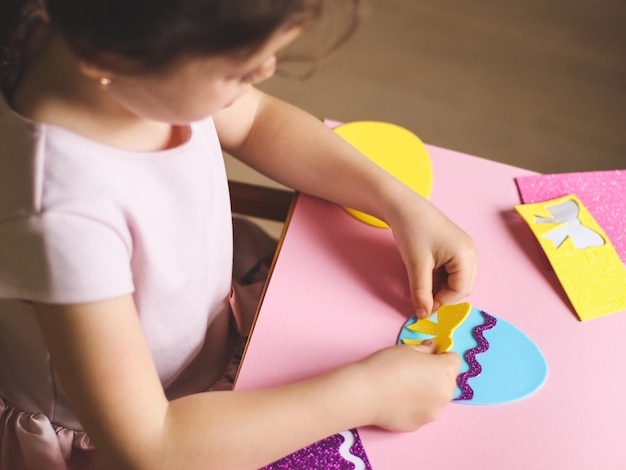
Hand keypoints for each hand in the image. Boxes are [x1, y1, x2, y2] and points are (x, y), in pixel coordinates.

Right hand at [356, 342, 460, 431]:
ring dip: (427, 392)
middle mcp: (445, 394)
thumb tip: (432, 350)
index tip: (427, 357)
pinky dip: (414, 406)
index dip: (441, 356)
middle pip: (447, 381)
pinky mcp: (419, 425)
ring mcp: (433, 412)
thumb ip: (425, 349)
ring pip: (436, 399)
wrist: (365, 393)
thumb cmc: (386, 365)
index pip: (454, 360)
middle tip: (413, 372)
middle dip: (436, 375)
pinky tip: (397, 401)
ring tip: (403, 388)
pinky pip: (422, 412)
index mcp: (444, 371)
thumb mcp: (407, 349)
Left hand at [386, 192, 476, 317]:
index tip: (423, 309)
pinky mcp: (456, 248)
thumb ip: (421, 292)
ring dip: (441, 289)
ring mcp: (465, 249)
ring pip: (458, 281)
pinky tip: (425, 276)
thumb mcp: (416, 265)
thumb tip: (423, 315)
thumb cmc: (412, 231)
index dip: (442, 303)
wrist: (404, 206)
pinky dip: (440, 279)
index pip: (460, 291)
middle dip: (443, 297)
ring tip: (422, 286)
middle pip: (463, 287)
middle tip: (422, 301)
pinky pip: (453, 272)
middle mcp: (470, 252)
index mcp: (465, 255)